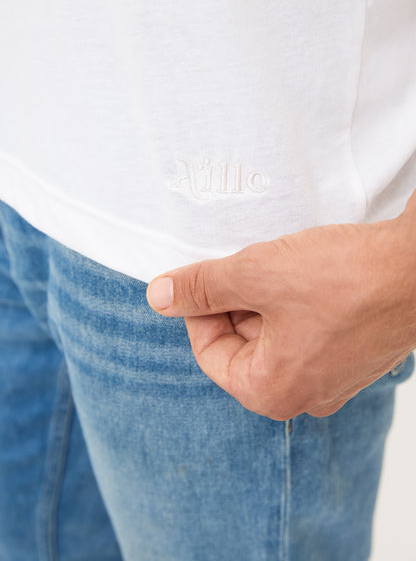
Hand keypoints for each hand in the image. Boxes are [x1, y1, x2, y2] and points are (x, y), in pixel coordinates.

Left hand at [146, 201, 415, 419]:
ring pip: (275, 334)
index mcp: (271, 391)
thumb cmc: (343, 277)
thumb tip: (159, 296)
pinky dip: (296, 302)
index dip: (198, 308)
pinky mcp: (355, 354)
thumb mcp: (255, 274)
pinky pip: (307, 330)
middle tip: (246, 264)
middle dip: (235, 301)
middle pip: (243, 344)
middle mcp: (304, 396)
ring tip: (281, 265)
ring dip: (266, 298)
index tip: (202, 276)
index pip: (209, 352)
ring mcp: (334, 377)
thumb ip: (201, 287)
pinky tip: (308, 274)